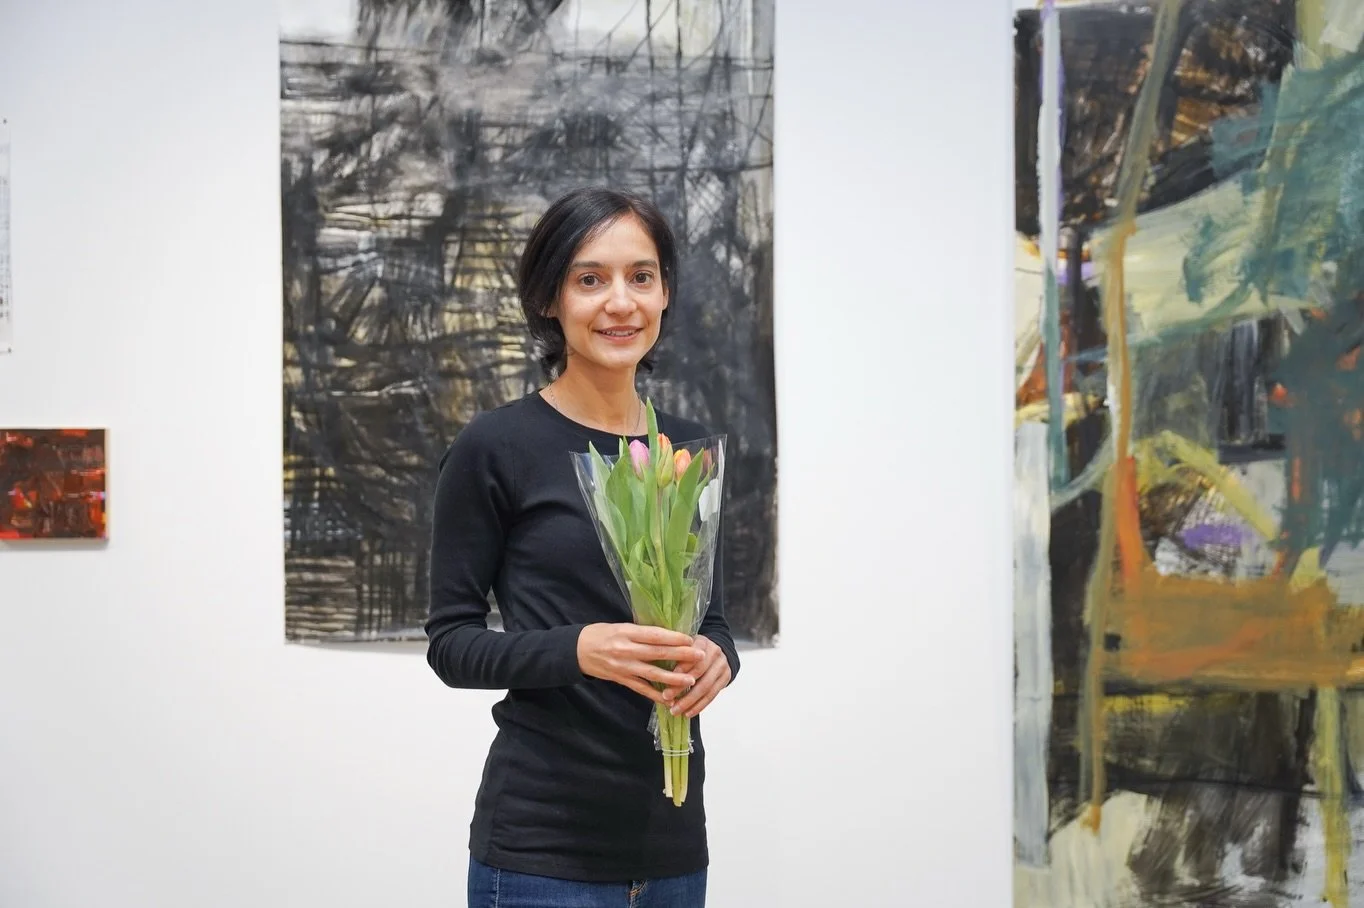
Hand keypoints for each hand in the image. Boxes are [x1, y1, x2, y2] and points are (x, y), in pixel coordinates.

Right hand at [577, 623, 705, 705]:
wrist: (577, 650)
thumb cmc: (601, 634)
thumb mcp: (620, 626)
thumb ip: (641, 632)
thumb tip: (668, 635)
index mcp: (627, 632)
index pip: (655, 635)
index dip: (674, 637)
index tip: (691, 639)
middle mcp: (626, 650)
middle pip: (657, 653)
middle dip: (681, 655)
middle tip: (700, 656)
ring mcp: (624, 667)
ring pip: (652, 674)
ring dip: (673, 678)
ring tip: (690, 680)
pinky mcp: (621, 680)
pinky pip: (641, 689)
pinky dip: (656, 695)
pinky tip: (670, 699)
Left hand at [662, 635, 730, 717]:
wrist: (718, 650)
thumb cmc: (694, 649)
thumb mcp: (684, 645)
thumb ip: (674, 652)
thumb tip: (655, 668)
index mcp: (702, 641)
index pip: (691, 654)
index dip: (680, 667)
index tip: (664, 677)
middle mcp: (715, 652)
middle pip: (698, 672)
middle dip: (680, 686)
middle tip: (666, 697)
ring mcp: (722, 666)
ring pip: (705, 687)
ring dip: (689, 701)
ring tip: (675, 710)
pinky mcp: (726, 678)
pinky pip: (712, 695)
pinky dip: (699, 706)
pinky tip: (688, 713)